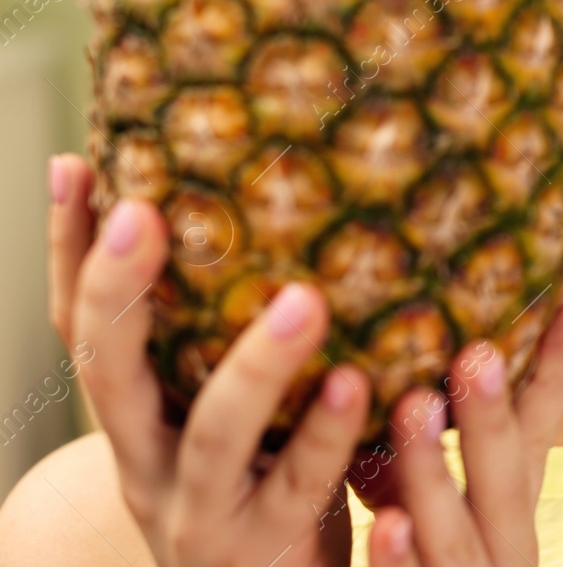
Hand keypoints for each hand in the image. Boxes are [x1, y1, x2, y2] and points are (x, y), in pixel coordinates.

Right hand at [47, 152, 369, 565]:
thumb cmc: (266, 486)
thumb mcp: (230, 417)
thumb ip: (227, 337)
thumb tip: (248, 204)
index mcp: (136, 420)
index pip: (81, 330)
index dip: (68, 252)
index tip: (74, 164)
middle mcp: (149, 464)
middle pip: (108, 376)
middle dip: (117, 293)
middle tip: (141, 213)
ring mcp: (203, 513)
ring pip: (213, 435)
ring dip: (255, 365)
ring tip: (303, 299)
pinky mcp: (271, 549)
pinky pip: (303, 487)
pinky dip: (329, 434)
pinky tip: (364, 381)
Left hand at [362, 297, 562, 565]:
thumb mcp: (465, 522)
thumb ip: (454, 464)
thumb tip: (431, 361)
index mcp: (514, 518)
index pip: (543, 434)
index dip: (561, 370)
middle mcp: (506, 555)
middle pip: (505, 481)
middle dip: (492, 416)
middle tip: (475, 350)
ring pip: (457, 536)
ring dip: (437, 472)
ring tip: (414, 407)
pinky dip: (402, 563)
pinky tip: (384, 527)